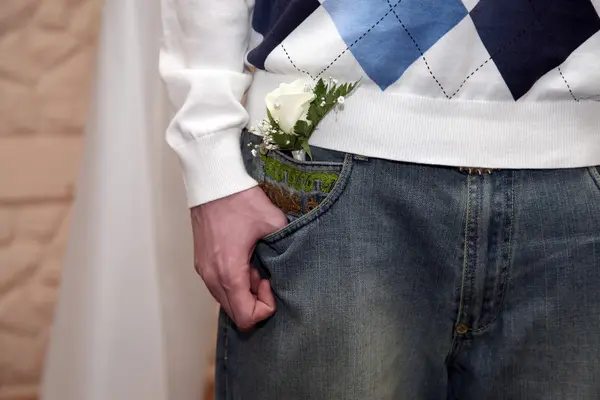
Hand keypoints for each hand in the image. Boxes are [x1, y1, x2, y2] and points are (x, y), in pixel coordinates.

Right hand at [191, 187, 286, 329]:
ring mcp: (204, 271)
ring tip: (256, 267)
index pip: (246, 317)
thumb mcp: (273, 222)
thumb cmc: (239, 200)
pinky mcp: (201, 264)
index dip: (265, 308)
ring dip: (244, 292)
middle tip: (265, 276)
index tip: (271, 283)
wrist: (213, 183)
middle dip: (255, 301)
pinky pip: (219, 288)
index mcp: (229, 272)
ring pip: (226, 301)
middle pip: (235, 314)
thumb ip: (286, 245)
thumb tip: (293, 257)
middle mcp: (212, 277)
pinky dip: (234, 283)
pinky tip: (244, 261)